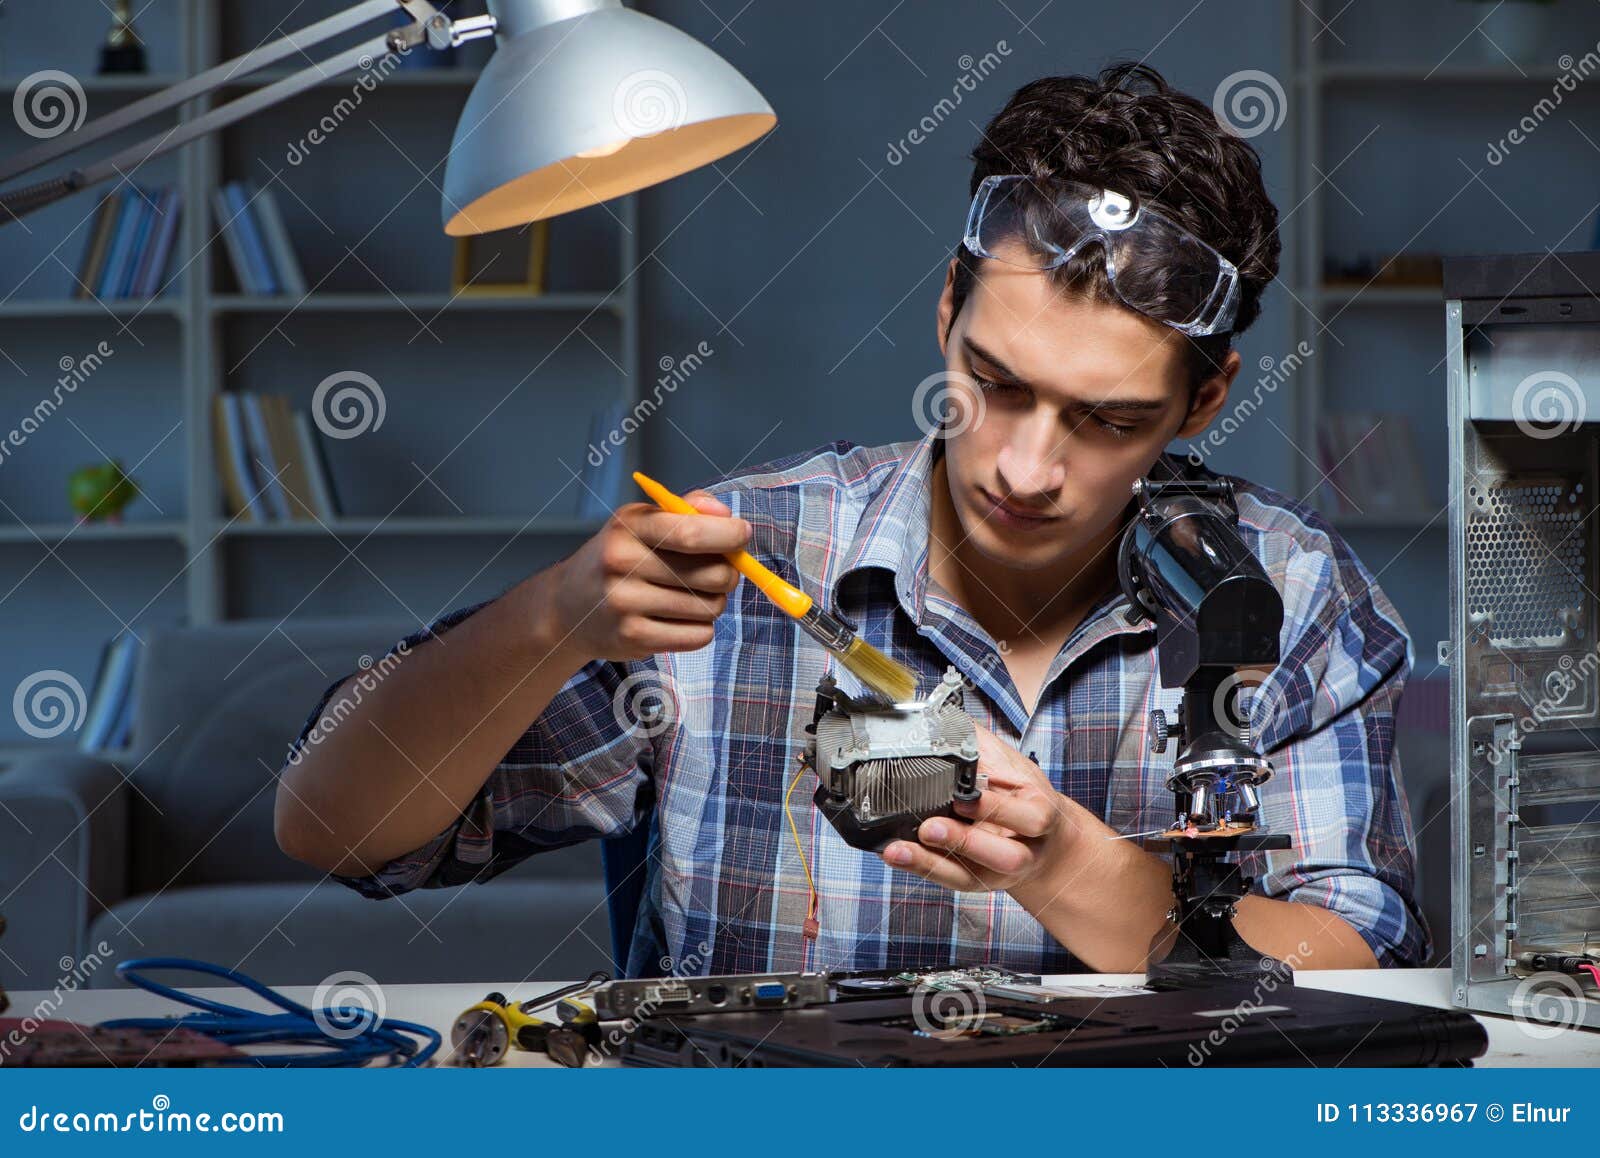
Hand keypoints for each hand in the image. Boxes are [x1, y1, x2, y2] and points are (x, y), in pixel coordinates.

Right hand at [537, 490, 748, 662]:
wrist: (568, 606)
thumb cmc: (618, 557)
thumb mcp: (641, 522)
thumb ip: (686, 510)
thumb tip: (726, 515)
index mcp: (629, 528)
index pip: (692, 532)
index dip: (729, 535)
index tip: (742, 535)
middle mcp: (623, 565)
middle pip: (712, 574)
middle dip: (729, 573)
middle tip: (719, 572)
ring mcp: (625, 605)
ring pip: (710, 607)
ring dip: (714, 602)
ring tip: (693, 595)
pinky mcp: (632, 639)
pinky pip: (698, 636)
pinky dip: (701, 628)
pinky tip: (681, 618)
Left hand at [880, 724, 1079, 893]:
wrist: (1045, 844)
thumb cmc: (1025, 798)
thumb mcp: (1016, 768)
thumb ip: (984, 748)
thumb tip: (947, 716)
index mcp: (1039, 815)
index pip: (1028, 818)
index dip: (995, 808)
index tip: (963, 798)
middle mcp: (1025, 850)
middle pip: (1004, 856)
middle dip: (965, 842)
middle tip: (928, 827)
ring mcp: (999, 872)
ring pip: (971, 876)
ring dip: (932, 862)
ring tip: (898, 849)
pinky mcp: (976, 881)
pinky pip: (948, 881)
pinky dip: (920, 868)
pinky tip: (895, 855)